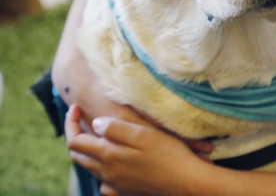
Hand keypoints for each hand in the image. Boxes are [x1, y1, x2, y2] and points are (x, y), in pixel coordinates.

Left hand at [66, 105, 212, 195]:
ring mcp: (114, 184)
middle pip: (78, 155)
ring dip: (89, 152)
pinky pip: (104, 182)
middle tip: (84, 119)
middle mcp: (106, 172)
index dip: (70, 122)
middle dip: (76, 135)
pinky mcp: (124, 192)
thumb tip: (95, 123)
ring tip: (99, 137)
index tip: (76, 107)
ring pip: (90, 168)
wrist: (186, 182)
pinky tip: (115, 164)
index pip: (75, 140)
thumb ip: (116, 128)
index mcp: (108, 155)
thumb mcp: (144, 134)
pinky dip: (103, 171)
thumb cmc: (169, 154)